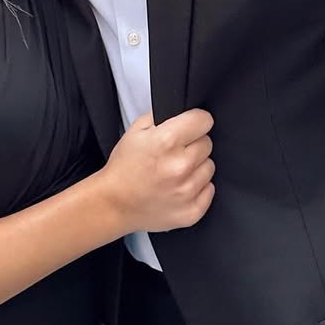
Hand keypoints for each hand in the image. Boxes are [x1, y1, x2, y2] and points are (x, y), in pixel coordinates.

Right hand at [98, 109, 214, 234]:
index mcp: (166, 141)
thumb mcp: (137, 130)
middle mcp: (180, 166)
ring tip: (174, 172)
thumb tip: (185, 112)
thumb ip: (164, 116)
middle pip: (207, 143)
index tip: (190, 126)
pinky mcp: (192, 212)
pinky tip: (178, 187)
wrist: (115, 203)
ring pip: (209, 167)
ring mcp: (187, 191)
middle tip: (174, 153)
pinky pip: (209, 189)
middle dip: (193, 145)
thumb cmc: (125, 167)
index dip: (195, 121)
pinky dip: (197, 188)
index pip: (204, 120)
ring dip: (195, 167)